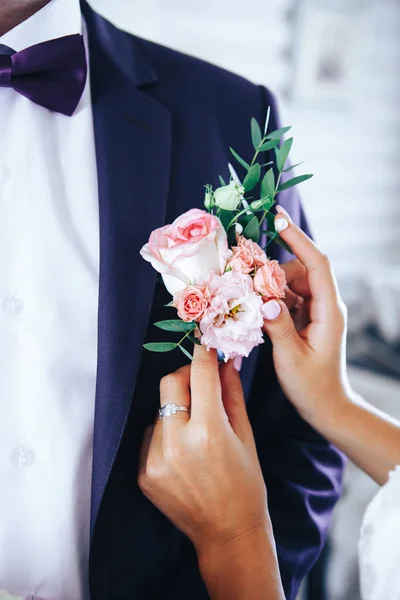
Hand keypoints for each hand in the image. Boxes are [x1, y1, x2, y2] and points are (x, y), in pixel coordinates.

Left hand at [138, 345, 268, 556]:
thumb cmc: (245, 484)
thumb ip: (232, 394)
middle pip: (169, 383)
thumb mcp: (246, 436)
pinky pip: (151, 434)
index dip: (203, 354)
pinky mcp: (143, 473)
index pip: (200, 375)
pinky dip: (166, 433)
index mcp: (209, 432)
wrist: (227, 533)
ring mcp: (155, 460)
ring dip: (177, 409)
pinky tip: (183, 451)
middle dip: (185, 376)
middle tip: (200, 383)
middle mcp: (177, 443)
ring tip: (195, 430)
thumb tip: (226, 360)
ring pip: (160, 410)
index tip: (204, 343)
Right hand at [261, 208, 351, 425]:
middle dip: (272, 272)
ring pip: (291, 284)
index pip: (317, 264)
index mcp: (329, 310)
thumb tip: (265, 300)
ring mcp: (317, 311)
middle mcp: (326, 305)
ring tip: (249, 300)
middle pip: (299, 271)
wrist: (327, 406)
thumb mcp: (291, 358)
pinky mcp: (307, 319)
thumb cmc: (312, 387)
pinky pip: (287, 299)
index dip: (298, 238)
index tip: (278, 218)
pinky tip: (257, 311)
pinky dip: (271, 300)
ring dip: (269, 288)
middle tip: (245, 278)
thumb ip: (278, 327)